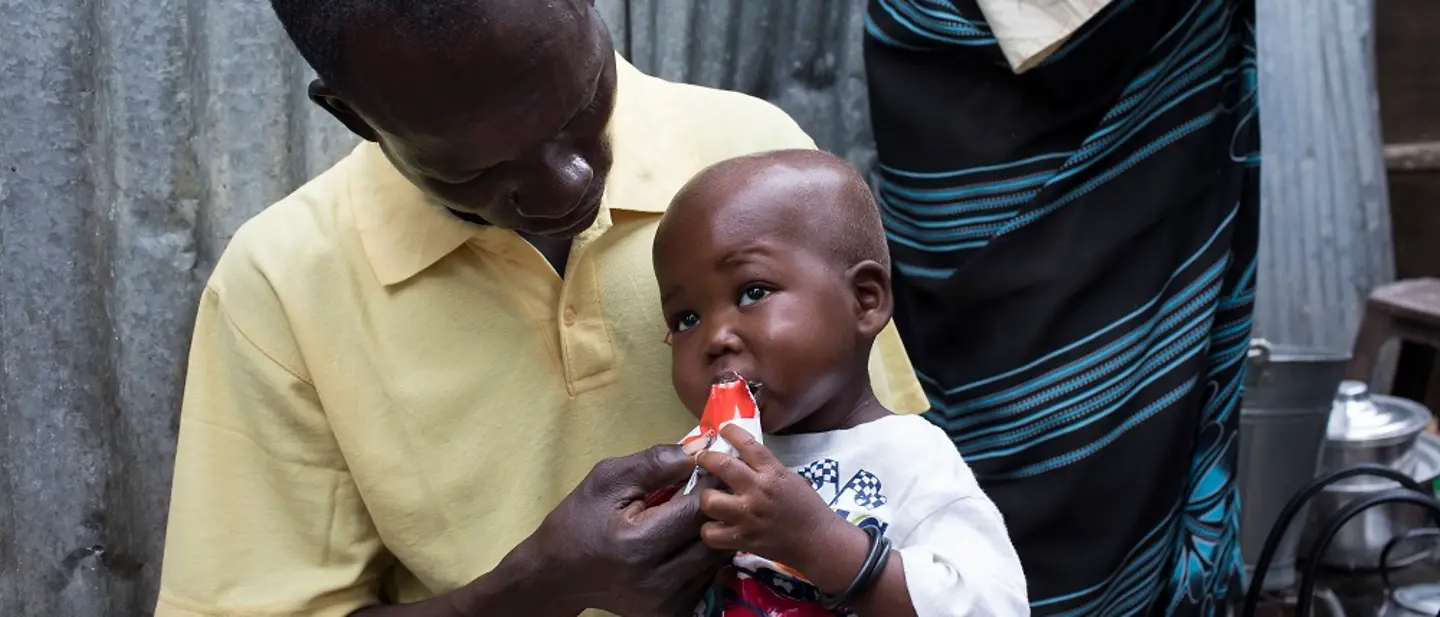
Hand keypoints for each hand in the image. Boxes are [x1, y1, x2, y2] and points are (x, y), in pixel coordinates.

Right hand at [519, 444, 730, 616]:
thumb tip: (700, 451)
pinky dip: (701, 555)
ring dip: (713, 532)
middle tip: (706, 490)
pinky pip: (706, 577)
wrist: (557, 576)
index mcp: (638, 544)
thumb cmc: (579, 520)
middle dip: (716, 509)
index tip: (708, 468)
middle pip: (715, 536)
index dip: (710, 484)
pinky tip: (682, 542)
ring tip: (691, 515)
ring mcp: (667, 602)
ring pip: (716, 559)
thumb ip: (655, 462)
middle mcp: (657, 581)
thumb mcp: (607, 480)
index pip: (698, 509)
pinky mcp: (672, 613)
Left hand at [694, 424, 844, 572]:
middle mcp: (757, 491)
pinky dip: (709, 530)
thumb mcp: (789, 478)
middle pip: (722, 466)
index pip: (747, 443)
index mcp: (772, 473)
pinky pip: (711, 533)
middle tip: (701, 458)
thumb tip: (740, 459)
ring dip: (707, 497)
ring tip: (711, 497)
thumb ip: (765, 469)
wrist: (818, 541)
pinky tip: (715, 526)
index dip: (731, 431)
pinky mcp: (743, 539)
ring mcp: (748, 517)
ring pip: (710, 501)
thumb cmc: (807, 507)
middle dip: (706, 458)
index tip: (723, 429)